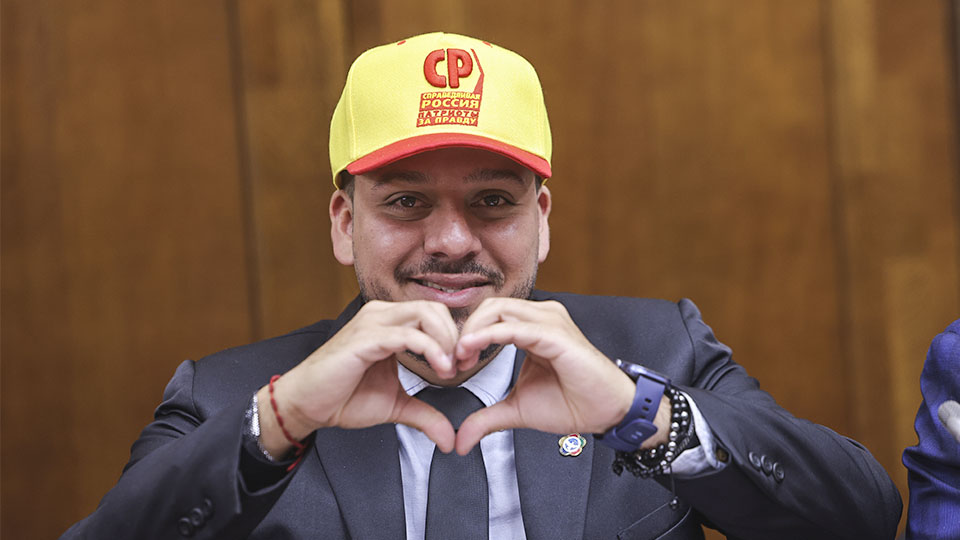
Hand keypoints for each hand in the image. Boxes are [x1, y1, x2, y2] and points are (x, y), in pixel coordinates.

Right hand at [258, 300, 459, 457]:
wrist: (307, 405)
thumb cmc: (343, 397)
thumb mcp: (395, 406)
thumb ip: (424, 415)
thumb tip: (448, 439)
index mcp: (390, 323)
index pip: (434, 314)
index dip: (455, 338)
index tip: (464, 366)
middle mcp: (382, 315)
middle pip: (434, 309)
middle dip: (455, 337)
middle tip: (461, 366)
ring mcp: (372, 323)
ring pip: (425, 314)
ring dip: (446, 341)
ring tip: (450, 369)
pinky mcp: (365, 338)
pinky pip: (408, 335)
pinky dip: (431, 349)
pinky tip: (439, 369)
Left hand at [453, 298, 638, 454]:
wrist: (607, 412)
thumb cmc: (573, 403)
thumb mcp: (517, 410)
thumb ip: (487, 417)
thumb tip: (461, 440)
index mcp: (532, 326)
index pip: (489, 315)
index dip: (467, 335)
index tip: (454, 363)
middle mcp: (541, 317)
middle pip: (489, 306)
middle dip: (465, 330)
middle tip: (453, 360)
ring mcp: (550, 321)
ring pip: (498, 310)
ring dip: (472, 332)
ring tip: (460, 357)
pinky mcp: (555, 334)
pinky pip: (514, 328)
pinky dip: (487, 336)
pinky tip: (471, 350)